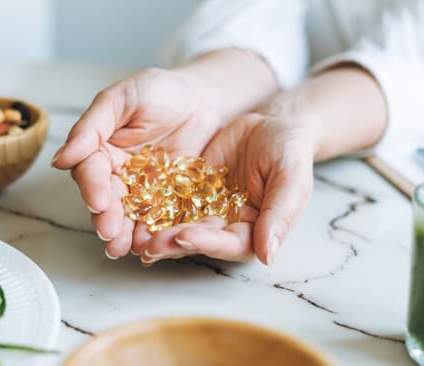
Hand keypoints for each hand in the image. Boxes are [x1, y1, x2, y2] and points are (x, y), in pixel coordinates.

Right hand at [52, 68, 228, 257]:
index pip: (91, 172)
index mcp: (101, 150)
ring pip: (131, 214)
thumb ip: (92, 126)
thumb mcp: (122, 98)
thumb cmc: (160, 91)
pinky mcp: (169, 198)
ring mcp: (144, 189)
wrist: (203, 98)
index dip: (93, 187)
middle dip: (107, 218)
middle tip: (110, 233)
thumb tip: (59, 159)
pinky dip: (156, 231)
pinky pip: (161, 217)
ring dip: (127, 233)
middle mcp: (118, 174)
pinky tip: (154, 245)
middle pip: (108, 200)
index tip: (98, 201)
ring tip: (127, 248)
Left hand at [138, 105, 315, 265]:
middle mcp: (226, 226)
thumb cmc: (289, 151)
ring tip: (134, 236)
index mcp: (254, 231)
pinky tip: (133, 207)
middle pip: (198, 240)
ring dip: (157, 232)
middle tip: (149, 244)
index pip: (230, 244)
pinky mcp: (189, 190)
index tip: (185, 236)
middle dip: (173, 243)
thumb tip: (269, 255)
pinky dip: (152, 206)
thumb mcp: (290, 177)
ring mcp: (205, 209)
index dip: (207, 242)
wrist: (271, 123)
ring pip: (178, 225)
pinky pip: (169, 200)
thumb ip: (280, 214)